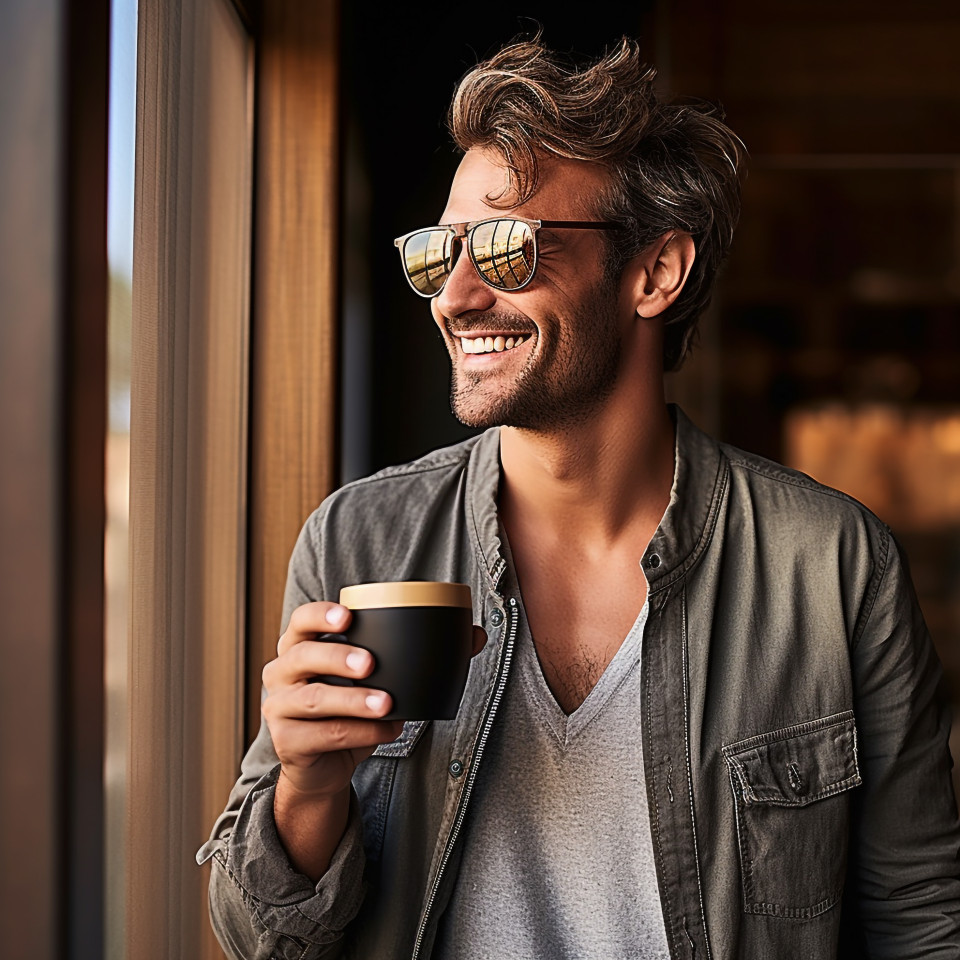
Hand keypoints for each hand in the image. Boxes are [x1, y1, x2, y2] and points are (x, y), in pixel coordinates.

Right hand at [261, 601, 405, 800]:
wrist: (324, 767)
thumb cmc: (344, 713)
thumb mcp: (358, 682)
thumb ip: (382, 661)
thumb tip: (443, 644)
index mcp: (296, 648)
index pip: (300, 621)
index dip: (320, 615)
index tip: (347, 617)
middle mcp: (280, 673)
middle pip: (303, 656)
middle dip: (338, 656)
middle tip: (370, 663)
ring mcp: (278, 708)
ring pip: (314, 698)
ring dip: (354, 700)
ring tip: (385, 703)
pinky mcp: (285, 741)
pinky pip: (326, 734)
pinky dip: (361, 732)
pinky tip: (386, 729)